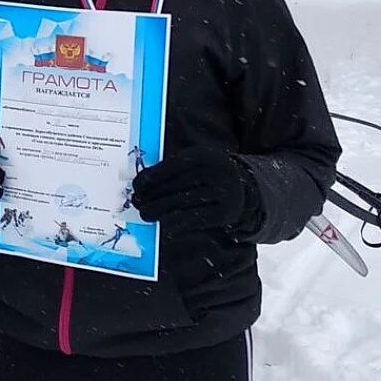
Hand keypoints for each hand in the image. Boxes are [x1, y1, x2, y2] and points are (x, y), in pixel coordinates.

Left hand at [131, 147, 262, 238]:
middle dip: (151, 196)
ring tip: (145, 214)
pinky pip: (194, 219)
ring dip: (159, 210)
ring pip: (181, 202)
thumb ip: (173, 170)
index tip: (136, 186)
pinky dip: (176, 223)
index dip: (150, 177)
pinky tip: (165, 226)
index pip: (171, 166)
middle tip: (136, 203)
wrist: (245, 190)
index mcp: (205, 155)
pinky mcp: (227, 212)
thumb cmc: (208, 176)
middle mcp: (216, 171)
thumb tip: (141, 185)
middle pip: (174, 185)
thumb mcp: (195, 165)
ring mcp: (223, 192)